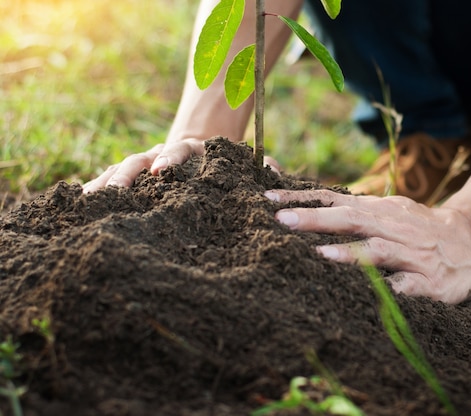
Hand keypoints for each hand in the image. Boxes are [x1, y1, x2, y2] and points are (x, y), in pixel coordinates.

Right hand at [82, 138, 280, 192]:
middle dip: (127, 175)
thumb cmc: (226, 161)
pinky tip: (79, 208)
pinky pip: (111, 180)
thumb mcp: (243, 161)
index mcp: (190, 151)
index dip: (171, 159)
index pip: (178, 152)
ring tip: (87, 202)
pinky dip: (96, 189)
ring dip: (105, 185)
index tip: (163, 170)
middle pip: (140, 161)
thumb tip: (275, 176)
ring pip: (119, 171)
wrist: (202, 143)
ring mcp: (144, 164)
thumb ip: (259, 167)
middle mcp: (162, 155)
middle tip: (115, 192)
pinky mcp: (134, 176)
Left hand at [264, 189, 470, 303]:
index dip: (302, 198)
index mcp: (378, 211)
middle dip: (316, 219)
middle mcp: (392, 227)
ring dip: (350, 254)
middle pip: (351, 220)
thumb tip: (307, 200)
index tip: (269, 198)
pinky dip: (392, 289)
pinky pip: (408, 286)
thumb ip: (349, 207)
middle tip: (282, 220)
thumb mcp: (385, 209)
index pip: (334, 199)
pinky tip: (375, 297)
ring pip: (378, 251)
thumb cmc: (416, 226)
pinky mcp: (429, 281)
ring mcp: (411, 254)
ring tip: (321, 256)